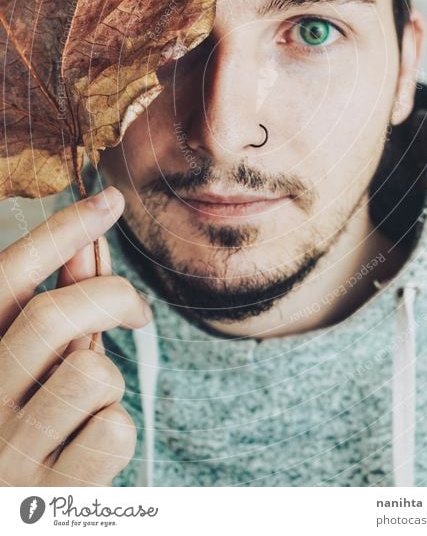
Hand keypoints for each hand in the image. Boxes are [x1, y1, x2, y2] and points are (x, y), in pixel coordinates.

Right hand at [0, 186, 151, 485]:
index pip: (5, 278)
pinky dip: (115, 434)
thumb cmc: (24, 430)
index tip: (108, 200)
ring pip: (92, 375)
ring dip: (108, 383)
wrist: (16, 516)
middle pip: (54, 317)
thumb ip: (54, 311)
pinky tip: (88, 452)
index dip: (59, 232)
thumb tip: (87, 243)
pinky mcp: (46, 501)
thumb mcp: (31, 365)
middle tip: (135, 312)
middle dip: (110, 297)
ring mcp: (6, 454)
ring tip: (88, 406)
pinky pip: (113, 432)